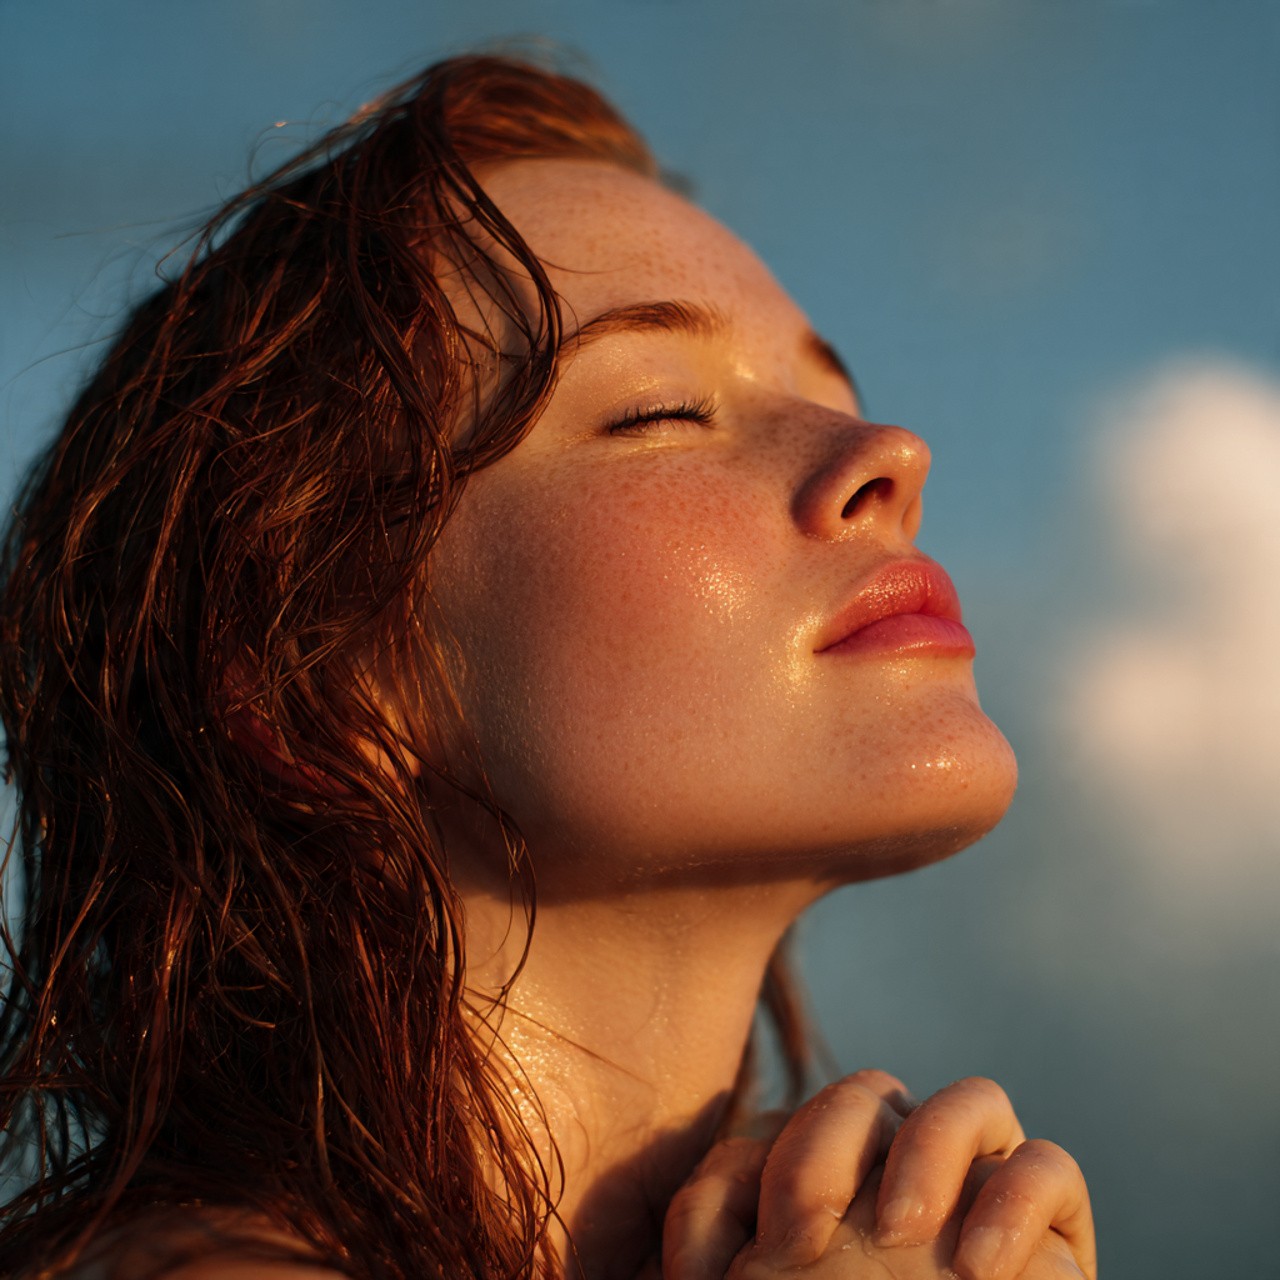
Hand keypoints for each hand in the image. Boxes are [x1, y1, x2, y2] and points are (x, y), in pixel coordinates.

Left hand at [661, 1071, 1094, 1279]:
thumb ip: (714, 1215)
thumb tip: (714, 1183)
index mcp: (827, 1188)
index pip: (798, 1123)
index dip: (784, 1164)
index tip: (783, 1239)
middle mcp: (903, 1181)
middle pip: (874, 1095)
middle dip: (840, 1145)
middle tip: (822, 1237)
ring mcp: (978, 1203)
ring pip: (973, 1102)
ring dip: (930, 1147)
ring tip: (901, 1230)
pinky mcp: (1052, 1246)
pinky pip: (1051, 1168)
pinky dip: (1018, 1201)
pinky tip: (977, 1268)